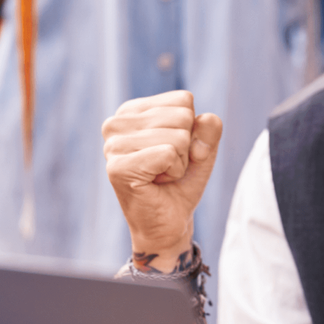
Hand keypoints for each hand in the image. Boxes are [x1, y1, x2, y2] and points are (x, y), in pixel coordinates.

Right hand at [102, 91, 222, 272]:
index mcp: (131, 111)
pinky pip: (169, 154)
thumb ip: (209, 126)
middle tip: (167, 167)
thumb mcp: (202, 148)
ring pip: (178, 136)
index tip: (172, 151)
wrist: (168, 223)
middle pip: (182, 116)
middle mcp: (116, 123)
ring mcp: (113, 145)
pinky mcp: (119, 167)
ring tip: (161, 175)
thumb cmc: (180, 182)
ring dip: (180, 162)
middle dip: (186, 147)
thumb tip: (203, 120)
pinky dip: (174, 172)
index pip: (183, 100)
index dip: (190, 129)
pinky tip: (156, 183)